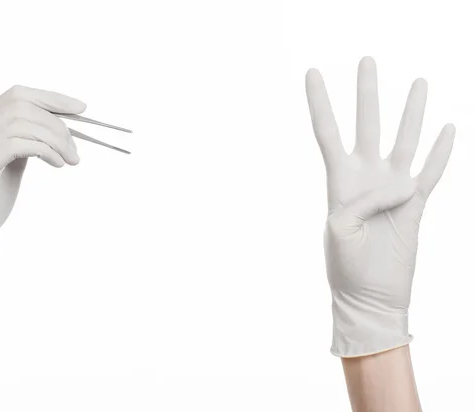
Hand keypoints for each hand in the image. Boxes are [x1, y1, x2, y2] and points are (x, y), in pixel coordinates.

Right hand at [0, 85, 85, 295]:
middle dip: (57, 125)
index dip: (51, 98)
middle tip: (75, 149)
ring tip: (70, 160)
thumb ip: (25, 141)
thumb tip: (59, 126)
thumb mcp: (11, 166)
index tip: (80, 108)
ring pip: (22, 123)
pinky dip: (45, 150)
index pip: (16, 95)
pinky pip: (18, 144)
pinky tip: (57, 164)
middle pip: (22, 107)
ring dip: (56, 140)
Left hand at [306, 57, 454, 356]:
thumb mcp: (341, 231)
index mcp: (339, 181)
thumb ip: (363, 201)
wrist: (370, 296)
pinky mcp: (416, 205)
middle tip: (367, 60)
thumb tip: (400, 184)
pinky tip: (447, 128)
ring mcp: (392, 189)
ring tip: (419, 82)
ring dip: (412, 113)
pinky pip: (432, 172)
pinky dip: (441, 152)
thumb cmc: (346, 266)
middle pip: (367, 124)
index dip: (320, 102)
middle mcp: (366, 178)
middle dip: (367, 93)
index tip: (312, 72)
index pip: (327, 131)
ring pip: (404, 141)